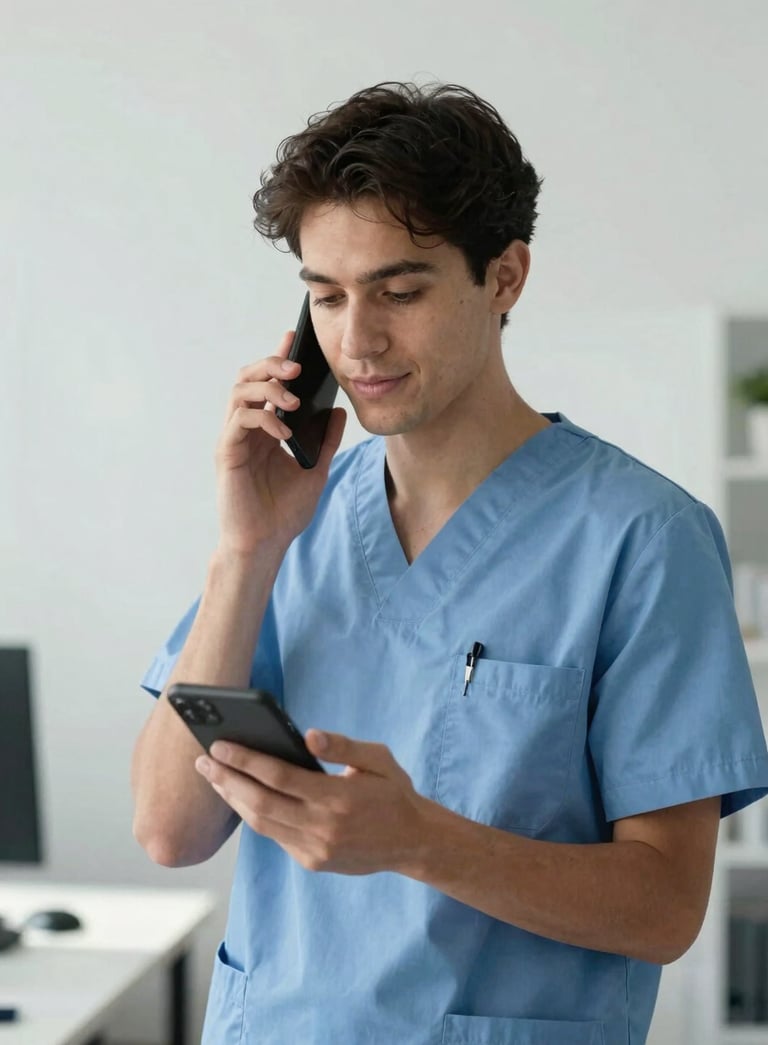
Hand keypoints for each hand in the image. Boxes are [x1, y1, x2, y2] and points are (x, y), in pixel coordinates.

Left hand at [194, 730, 426, 875]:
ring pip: (261, 824)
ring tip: (214, 777)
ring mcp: (315, 849)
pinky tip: (241, 797)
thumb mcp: (378, 758)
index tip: (219, 746)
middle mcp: (323, 827)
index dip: (245, 760)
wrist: (412, 842)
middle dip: (226, 780)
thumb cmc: (393, 792)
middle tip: (202, 761)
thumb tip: (309, 736)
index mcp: (338, 797)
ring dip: (233, 799)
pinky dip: (254, 815)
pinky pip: (275, 836)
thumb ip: (343, 745)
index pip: (279, 776)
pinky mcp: (312, 862)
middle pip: (260, 803)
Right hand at [215, 330, 345, 555]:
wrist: (265, 544)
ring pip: (239, 392)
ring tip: (293, 397)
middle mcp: (245, 429)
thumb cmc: (284, 512)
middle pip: (247, 378)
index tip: (294, 337)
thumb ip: (325, 440)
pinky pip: (240, 422)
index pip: (267, 383)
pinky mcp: (227, 453)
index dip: (278, 358)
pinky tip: (283, 429)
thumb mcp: (316, 469)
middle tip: (296, 366)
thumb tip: (337, 410)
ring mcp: (234, 439)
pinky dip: (263, 418)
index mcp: (265, 429)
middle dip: (271, 365)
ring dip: (267, 388)